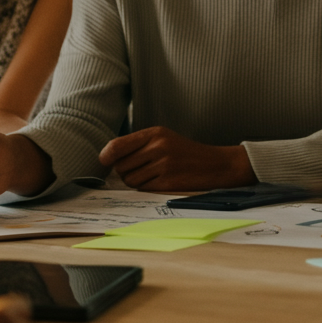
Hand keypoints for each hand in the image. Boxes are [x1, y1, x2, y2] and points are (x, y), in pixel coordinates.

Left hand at [98, 126, 256, 191]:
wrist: (216, 164)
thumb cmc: (186, 153)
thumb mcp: (165, 139)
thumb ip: (139, 145)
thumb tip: (107, 157)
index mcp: (155, 133)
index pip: (117, 145)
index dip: (106, 155)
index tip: (105, 160)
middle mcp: (158, 146)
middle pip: (121, 166)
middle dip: (125, 171)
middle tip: (141, 169)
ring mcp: (163, 164)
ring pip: (129, 180)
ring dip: (136, 182)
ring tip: (153, 175)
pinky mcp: (167, 181)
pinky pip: (142, 189)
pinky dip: (147, 188)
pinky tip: (160, 182)